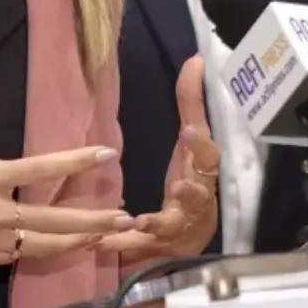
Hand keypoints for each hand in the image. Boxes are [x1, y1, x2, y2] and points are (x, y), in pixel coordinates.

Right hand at [0, 72, 134, 268]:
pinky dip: (47, 252)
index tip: (107, 155)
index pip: (41, 169)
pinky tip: (67, 248)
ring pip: (45, 246)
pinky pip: (22, 256)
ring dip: (81, 242)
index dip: (76, 161)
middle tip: (129, 220)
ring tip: (109, 239)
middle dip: (96, 221)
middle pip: (56, 220)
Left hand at [98, 55, 219, 260]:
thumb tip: (195, 59)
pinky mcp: (156, 247)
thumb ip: (191, 103)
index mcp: (202, 173)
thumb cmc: (189, 182)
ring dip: (156, 224)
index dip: (201, 145)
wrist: (187, 239)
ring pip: (170, 226)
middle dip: (190, 193)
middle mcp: (195, 202)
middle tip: (179, 185)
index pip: (209, 157)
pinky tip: (98, 242)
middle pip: (198, 197)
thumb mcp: (190, 142)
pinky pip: (137, 246)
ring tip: (140, 221)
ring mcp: (177, 228)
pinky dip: (120, 245)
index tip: (188, 130)